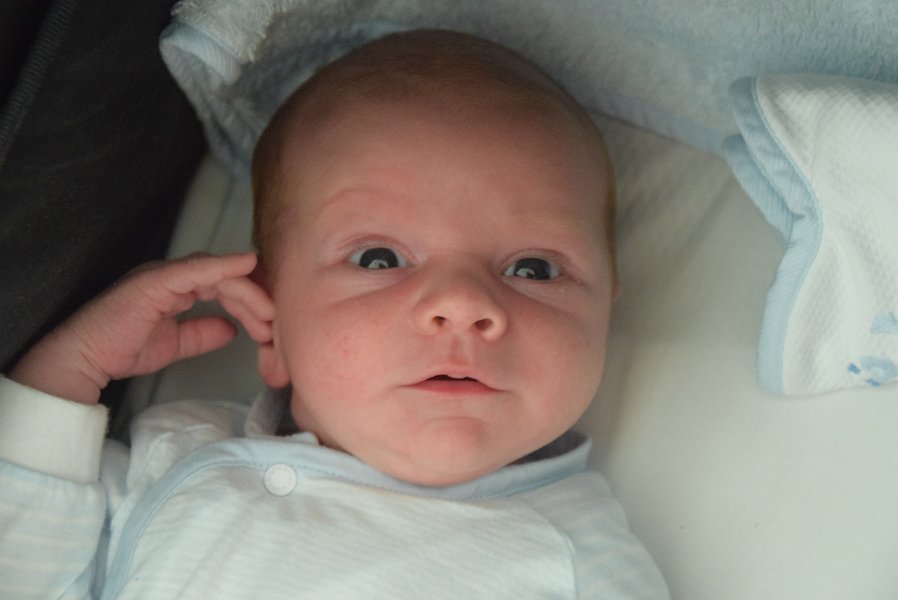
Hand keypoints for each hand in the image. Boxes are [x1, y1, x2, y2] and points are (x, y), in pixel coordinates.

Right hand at [9, 253, 274, 403]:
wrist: (84, 359)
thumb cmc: (122, 348)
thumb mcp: (175, 343)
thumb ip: (202, 333)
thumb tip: (232, 330)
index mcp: (179, 287)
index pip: (226, 286)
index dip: (252, 303)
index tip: (272, 325)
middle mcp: (174, 275)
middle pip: (229, 278)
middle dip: (256, 300)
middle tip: (277, 325)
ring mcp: (164, 274)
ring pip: (219, 274)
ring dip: (248, 293)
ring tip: (269, 314)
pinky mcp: (156, 280)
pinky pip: (196, 269)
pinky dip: (223, 265)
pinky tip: (247, 265)